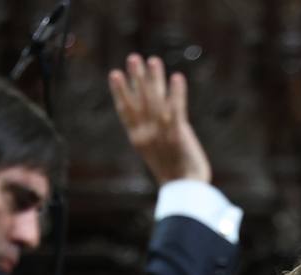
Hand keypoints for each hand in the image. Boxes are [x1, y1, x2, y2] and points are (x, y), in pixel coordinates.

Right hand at [108, 54, 211, 184]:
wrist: (185, 191)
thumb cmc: (173, 173)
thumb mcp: (156, 151)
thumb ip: (152, 132)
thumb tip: (153, 114)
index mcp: (138, 139)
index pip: (125, 111)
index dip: (120, 92)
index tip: (115, 74)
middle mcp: (147, 134)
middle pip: (140, 101)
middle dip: (136, 78)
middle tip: (133, 58)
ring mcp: (162, 134)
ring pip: (156, 101)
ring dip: (155, 79)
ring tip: (153, 60)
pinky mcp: (179, 135)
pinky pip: (177, 109)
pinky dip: (176, 93)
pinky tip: (176, 77)